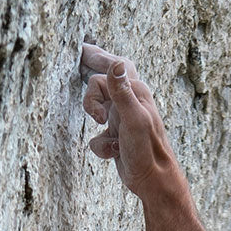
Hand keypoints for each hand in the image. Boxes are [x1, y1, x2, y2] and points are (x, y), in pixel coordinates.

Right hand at [80, 42, 178, 199]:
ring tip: (99, 123)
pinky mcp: (116, 137)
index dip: (96, 56)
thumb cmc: (147, 150)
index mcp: (135, 92)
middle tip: (78, 62)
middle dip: (91, 76)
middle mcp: (129, 102)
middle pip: (104, 81)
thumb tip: (116, 64)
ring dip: (92, 114)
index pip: (113, 66)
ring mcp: (122, 120)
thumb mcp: (133, 118)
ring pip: (96, 107)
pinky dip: (100, 144)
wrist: (153, 181)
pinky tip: (113, 151)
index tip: (79, 48)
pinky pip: (97, 135)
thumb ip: (122, 91)